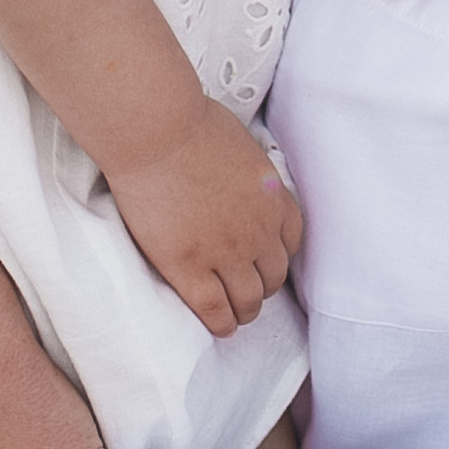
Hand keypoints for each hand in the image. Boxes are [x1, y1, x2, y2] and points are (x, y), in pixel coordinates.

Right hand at [104, 101, 303, 335]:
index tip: (264, 259)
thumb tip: (237, 172)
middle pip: (274, 275)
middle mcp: (258, 230)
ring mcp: (226, 253)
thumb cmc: (189, 123)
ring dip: (245, 309)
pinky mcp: (190, 268)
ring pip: (249, 300)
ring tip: (235, 314)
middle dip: (263, 285)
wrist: (157, 132)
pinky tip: (219, 326)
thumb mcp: (239, 142)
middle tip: (247, 288)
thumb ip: (245, 169)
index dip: (277, 254)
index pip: (291, 240)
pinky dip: (221, 323)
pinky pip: (214, 310)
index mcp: (273, 197)